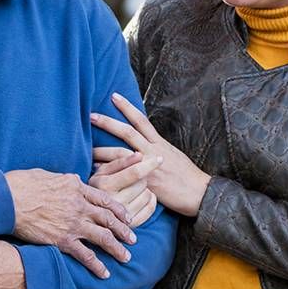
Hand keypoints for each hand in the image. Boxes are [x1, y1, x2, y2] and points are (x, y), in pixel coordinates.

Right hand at [4, 169, 134, 278]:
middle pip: (109, 219)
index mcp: (76, 187)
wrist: (9, 199)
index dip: (118, 209)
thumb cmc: (22, 184)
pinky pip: (85, 256)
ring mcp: (73, 224)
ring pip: (103, 237)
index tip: (127, 216)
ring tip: (126, 257)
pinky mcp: (63, 240)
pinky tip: (104, 273)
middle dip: (124, 230)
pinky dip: (97, 266)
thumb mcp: (48, 175)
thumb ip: (64, 181)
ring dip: (117, 249)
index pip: (104, 199)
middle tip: (133, 239)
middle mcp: (79, 205)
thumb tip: (70, 181)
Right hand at [89, 151, 160, 226]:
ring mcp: (123, 217)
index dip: (148, 164)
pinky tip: (140, 197)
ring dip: (144, 189)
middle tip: (132, 179)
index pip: (134, 173)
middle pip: (142, 183)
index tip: (159, 158)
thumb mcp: (102, 171)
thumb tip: (140, 155)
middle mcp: (114, 203)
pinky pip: (151, 208)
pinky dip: (150, 200)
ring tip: (132, 189)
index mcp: (105, 186)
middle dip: (141, 177)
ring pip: (148, 195)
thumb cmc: (96, 188)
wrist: (87, 213)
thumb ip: (120, 161)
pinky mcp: (132, 226)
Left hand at [91, 92, 211, 216]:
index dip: (127, 107)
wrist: (200, 193)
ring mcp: (149, 166)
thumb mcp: (173, 155)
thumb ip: (157, 148)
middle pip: (128, 132)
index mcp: (159, 143)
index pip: (141, 120)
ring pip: (123, 153)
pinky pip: (126, 174)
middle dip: (108, 123)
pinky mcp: (147, 182)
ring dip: (103, 150)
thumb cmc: (187, 176)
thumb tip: (143, 144)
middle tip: (90, 115)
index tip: (114, 96)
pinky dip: (111, 171)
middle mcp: (153, 151)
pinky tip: (97, 171)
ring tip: (87, 148)